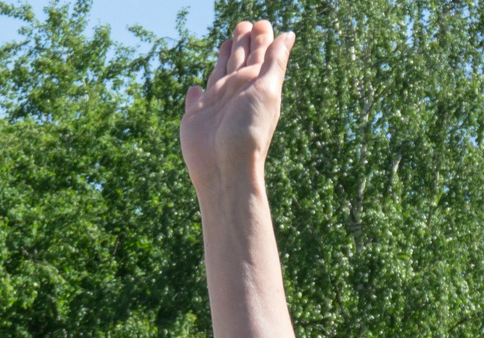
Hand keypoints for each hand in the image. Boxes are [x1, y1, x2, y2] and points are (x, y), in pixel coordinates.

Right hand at [180, 19, 295, 198]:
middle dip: (241, 42)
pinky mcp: (195, 117)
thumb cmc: (249, 131)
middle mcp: (235, 92)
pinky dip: (194, 93)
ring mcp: (215, 105)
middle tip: (243, 24)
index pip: (259, 54)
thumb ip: (275, 62)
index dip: (261, 38)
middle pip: (239, 60)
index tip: (261, 23)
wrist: (225, 168)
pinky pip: (195, 100)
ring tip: (226, 43)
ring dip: (222, 58)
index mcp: (254, 84)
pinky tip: (195, 88)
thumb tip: (288, 35)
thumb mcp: (267, 90)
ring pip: (219, 73)